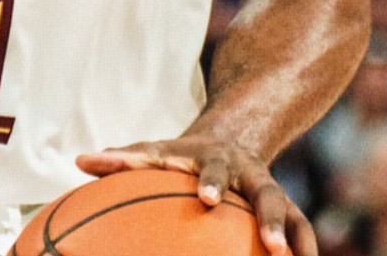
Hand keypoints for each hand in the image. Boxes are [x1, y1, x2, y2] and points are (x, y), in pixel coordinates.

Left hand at [80, 136, 315, 254]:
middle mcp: (250, 174)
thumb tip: (80, 160)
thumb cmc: (181, 158)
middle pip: (265, 192)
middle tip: (270, 243)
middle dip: (268, 217)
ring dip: (295, 239)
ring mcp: (271, 192)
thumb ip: (122, 159)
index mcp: (216, 158)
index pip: (213, 168)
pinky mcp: (286, 210)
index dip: (210, 181)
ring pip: (291, 214)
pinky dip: (306, 250)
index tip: (206, 197)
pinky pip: (301, 231)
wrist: (230, 141)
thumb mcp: (155, 152)